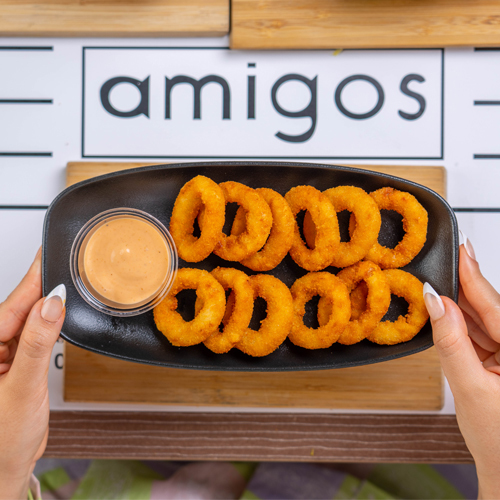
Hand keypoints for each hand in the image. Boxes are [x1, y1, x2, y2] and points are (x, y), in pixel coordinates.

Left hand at [0, 248, 65, 499]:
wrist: (4, 469)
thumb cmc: (1, 439)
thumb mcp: (21, 389)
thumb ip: (36, 344)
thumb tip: (51, 306)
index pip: (12, 304)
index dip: (33, 277)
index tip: (47, 253)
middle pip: (21, 307)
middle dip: (44, 285)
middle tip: (67, 262)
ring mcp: (3, 356)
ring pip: (29, 320)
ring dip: (47, 304)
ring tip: (67, 283)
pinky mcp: (15, 363)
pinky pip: (33, 335)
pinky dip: (49, 324)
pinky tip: (59, 316)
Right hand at [424, 233, 499, 499]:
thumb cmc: (497, 440)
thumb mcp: (468, 389)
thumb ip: (451, 343)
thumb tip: (435, 304)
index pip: (494, 306)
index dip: (473, 276)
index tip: (460, 250)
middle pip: (489, 309)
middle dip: (462, 286)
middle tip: (443, 259)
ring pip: (482, 320)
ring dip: (457, 306)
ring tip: (435, 285)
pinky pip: (478, 336)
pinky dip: (459, 326)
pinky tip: (445, 313)